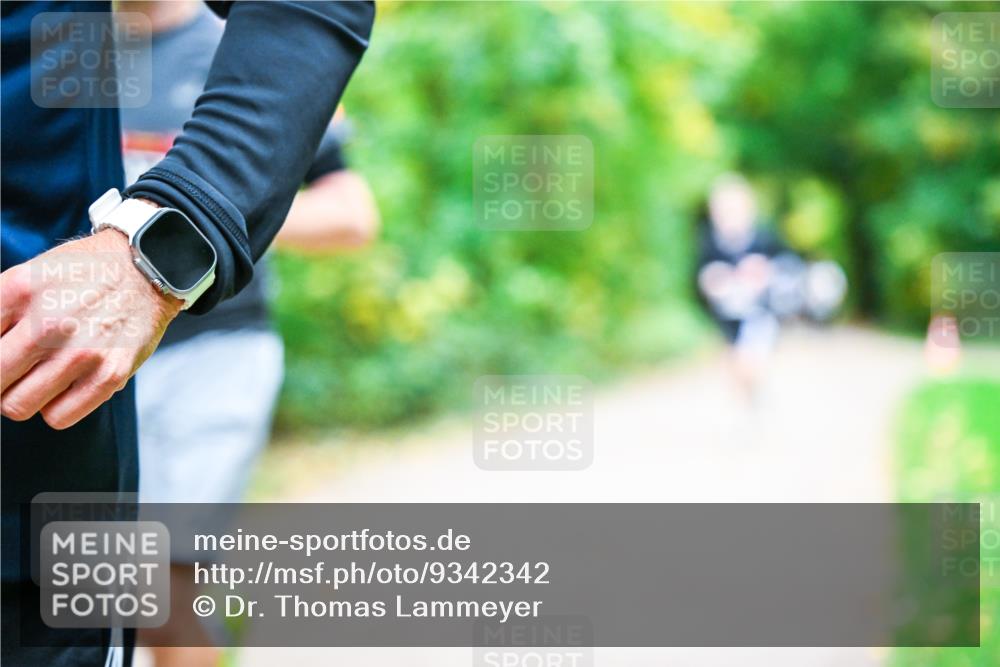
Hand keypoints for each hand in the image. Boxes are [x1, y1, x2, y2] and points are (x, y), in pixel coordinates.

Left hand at [1, 228, 182, 428]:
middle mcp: (48, 323)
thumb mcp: (29, 274)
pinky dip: (54, 407)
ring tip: (38, 377)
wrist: (148, 271)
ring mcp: (81, 352)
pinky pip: (57, 417)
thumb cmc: (85, 274)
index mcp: (20, 291)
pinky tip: (65, 385)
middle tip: (13, 369)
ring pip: (17, 406)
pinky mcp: (109, 375)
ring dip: (22, 396)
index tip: (4, 352)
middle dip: (0, 378)